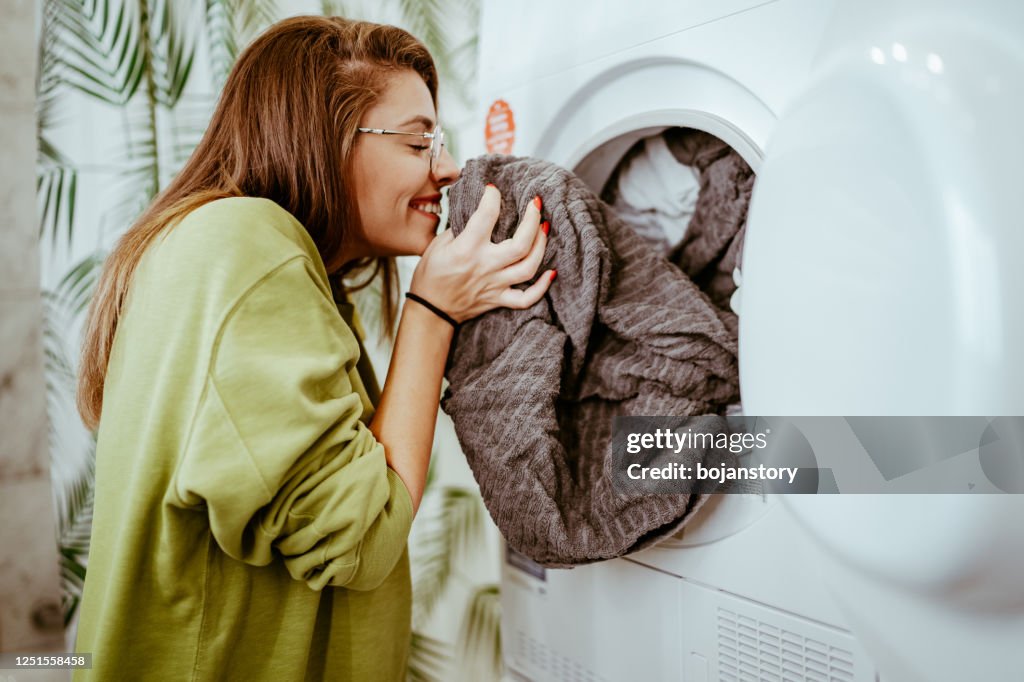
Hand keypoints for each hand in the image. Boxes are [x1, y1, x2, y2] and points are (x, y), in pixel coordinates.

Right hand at [410, 185, 554, 322]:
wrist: (431, 310)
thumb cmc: (431, 275)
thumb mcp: (437, 245)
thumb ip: (459, 229)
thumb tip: (479, 213)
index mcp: (466, 249)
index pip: (486, 216)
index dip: (493, 198)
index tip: (494, 190)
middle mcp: (485, 266)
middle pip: (520, 243)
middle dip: (532, 219)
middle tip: (535, 203)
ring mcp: (495, 285)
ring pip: (528, 267)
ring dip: (541, 246)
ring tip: (544, 228)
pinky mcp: (499, 299)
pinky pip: (526, 299)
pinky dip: (541, 288)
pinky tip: (551, 273)